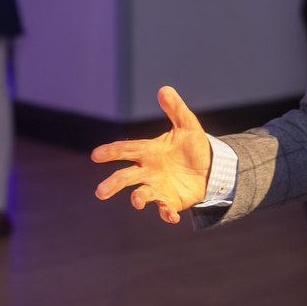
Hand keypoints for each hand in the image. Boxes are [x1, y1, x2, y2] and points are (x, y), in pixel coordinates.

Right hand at [91, 87, 211, 223]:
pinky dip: (166, 214)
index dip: (110, 152)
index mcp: (148, 151)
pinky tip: (171, 216)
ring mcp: (157, 187)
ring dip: (138, 198)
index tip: (96, 155)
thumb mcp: (187, 125)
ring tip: (137, 201)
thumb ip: (175, 109)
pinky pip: (165, 210)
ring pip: (141, 194)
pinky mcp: (170, 202)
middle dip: (112, 184)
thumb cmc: (193, 146)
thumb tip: (164, 89)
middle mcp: (147, 171)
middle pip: (124, 177)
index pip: (125, 150)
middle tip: (100, 192)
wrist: (211, 168)